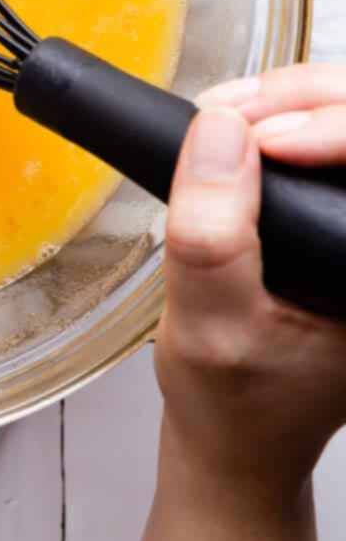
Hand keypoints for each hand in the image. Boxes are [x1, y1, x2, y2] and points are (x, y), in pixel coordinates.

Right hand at [155, 66, 345, 507]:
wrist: (237, 439)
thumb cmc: (236, 405)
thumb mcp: (209, 327)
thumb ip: (213, 235)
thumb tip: (218, 131)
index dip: (329, 126)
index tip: (259, 136)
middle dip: (298, 100)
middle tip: (223, 115)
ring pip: (345, 116)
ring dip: (286, 103)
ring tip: (220, 121)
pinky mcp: (341, 216)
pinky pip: (329, 134)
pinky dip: (282, 116)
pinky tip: (240, 131)